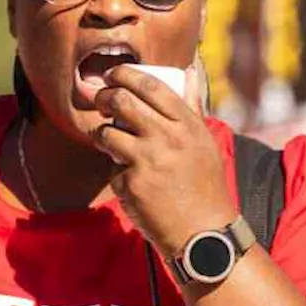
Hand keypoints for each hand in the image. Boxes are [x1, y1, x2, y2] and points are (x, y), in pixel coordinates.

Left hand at [91, 64, 236, 257]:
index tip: (113, 74)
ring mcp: (147, 161)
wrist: (203, 234)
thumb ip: (191, 106)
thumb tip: (188, 71)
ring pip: (107, 133)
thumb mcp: (204, 142)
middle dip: (104, 97)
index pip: (151, 86)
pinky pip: (112, 169)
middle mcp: (167, 138)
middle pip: (121, 101)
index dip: (126, 74)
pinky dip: (117, 173)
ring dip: (103, 135)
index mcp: (187, 125)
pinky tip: (134, 183)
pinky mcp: (131, 185)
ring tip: (110, 141)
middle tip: (101, 101)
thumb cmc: (205, 186)